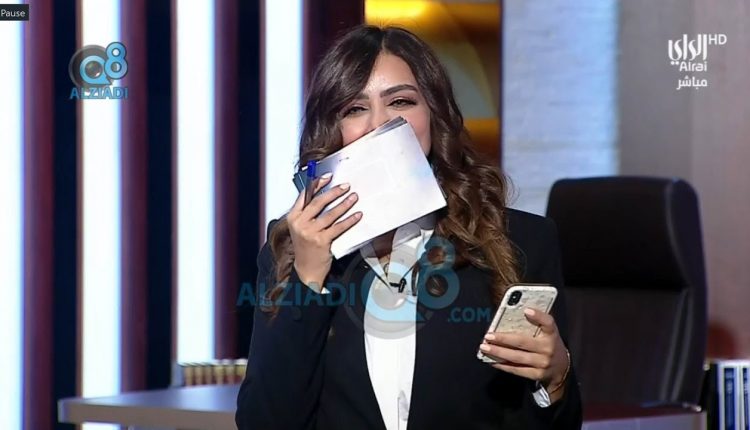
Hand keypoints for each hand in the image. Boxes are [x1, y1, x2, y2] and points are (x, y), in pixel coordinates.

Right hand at [288, 173, 361, 289]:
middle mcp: (299, 223)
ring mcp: (310, 232)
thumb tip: (326, 194)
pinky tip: (357, 215)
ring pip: (330, 214)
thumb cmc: (306, 246)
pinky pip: (338, 227)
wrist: (306, 269)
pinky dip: (349, 220)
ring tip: (354, 197)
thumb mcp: (301, 227)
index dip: (317, 184)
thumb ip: (309, 212)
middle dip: (334, 192)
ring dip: (344, 204)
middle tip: (346, 186)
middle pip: (318, 202)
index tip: (329, 177)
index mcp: (293, 217)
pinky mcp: (321, 241)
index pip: (305, 195)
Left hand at [479, 308, 568, 401]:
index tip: (526, 310)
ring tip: (485, 347)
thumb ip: (535, 324)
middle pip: (523, 342)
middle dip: (503, 339)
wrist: (561, 368)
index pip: (548, 323)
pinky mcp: (537, 375)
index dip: (538, 316)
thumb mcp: (547, 332)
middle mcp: (548, 348)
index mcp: (552, 334)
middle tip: (488, 336)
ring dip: (498, 352)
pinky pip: (517, 369)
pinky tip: (491, 360)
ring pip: (517, 357)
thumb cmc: (548, 344)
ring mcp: (543, 363)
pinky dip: (503, 365)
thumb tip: (510, 314)